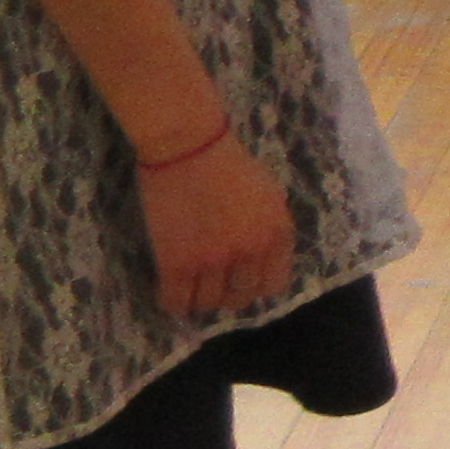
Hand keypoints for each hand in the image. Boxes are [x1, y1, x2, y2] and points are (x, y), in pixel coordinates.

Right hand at [141, 130, 294, 320]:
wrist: (188, 145)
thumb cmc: (229, 160)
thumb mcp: (270, 194)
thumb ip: (271, 227)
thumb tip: (264, 258)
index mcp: (278, 234)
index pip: (274, 285)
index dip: (257, 285)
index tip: (243, 279)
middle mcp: (251, 252)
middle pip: (241, 298)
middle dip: (228, 293)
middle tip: (214, 282)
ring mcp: (214, 260)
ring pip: (209, 304)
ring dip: (201, 298)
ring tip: (192, 285)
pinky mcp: (178, 262)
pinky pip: (176, 301)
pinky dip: (174, 302)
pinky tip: (171, 292)